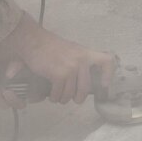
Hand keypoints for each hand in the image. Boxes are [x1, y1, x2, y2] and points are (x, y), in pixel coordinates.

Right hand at [0, 20, 116, 106]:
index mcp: (86, 53)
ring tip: (58, 96)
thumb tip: (85, 81)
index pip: (107, 61)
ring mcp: (71, 67)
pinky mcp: (59, 74)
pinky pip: (59, 94)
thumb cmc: (50, 47)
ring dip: (63, 99)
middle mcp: (81, 60)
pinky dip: (54, 97)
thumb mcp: (72, 50)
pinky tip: (51, 95)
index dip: (108, 75)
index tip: (103, 85)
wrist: (33, 41)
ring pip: (71, 94)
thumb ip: (80, 61)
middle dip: (78, 98)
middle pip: (86, 88)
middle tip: (73, 99)